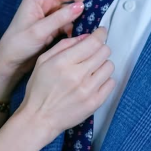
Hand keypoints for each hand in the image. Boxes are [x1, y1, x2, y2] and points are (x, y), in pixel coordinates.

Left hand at [0, 0, 94, 99]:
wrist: (10, 62)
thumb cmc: (17, 44)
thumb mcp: (39, 30)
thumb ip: (60, 18)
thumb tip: (81, 6)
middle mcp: (43, 2)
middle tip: (93, 10)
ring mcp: (48, 14)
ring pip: (69, 7)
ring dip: (80, 13)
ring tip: (90, 22)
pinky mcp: (52, 26)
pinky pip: (68, 20)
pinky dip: (75, 24)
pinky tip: (80, 33)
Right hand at [20, 27, 114, 141]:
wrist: (40, 118)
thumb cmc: (39, 89)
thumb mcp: (43, 61)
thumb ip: (64, 45)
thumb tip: (85, 37)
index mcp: (63, 62)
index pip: (93, 42)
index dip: (100, 34)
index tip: (101, 33)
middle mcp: (78, 75)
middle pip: (104, 52)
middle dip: (100, 48)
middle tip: (93, 52)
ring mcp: (88, 90)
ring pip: (109, 66)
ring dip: (102, 64)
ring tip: (91, 69)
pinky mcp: (95, 103)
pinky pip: (111, 83)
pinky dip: (105, 79)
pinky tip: (94, 81)